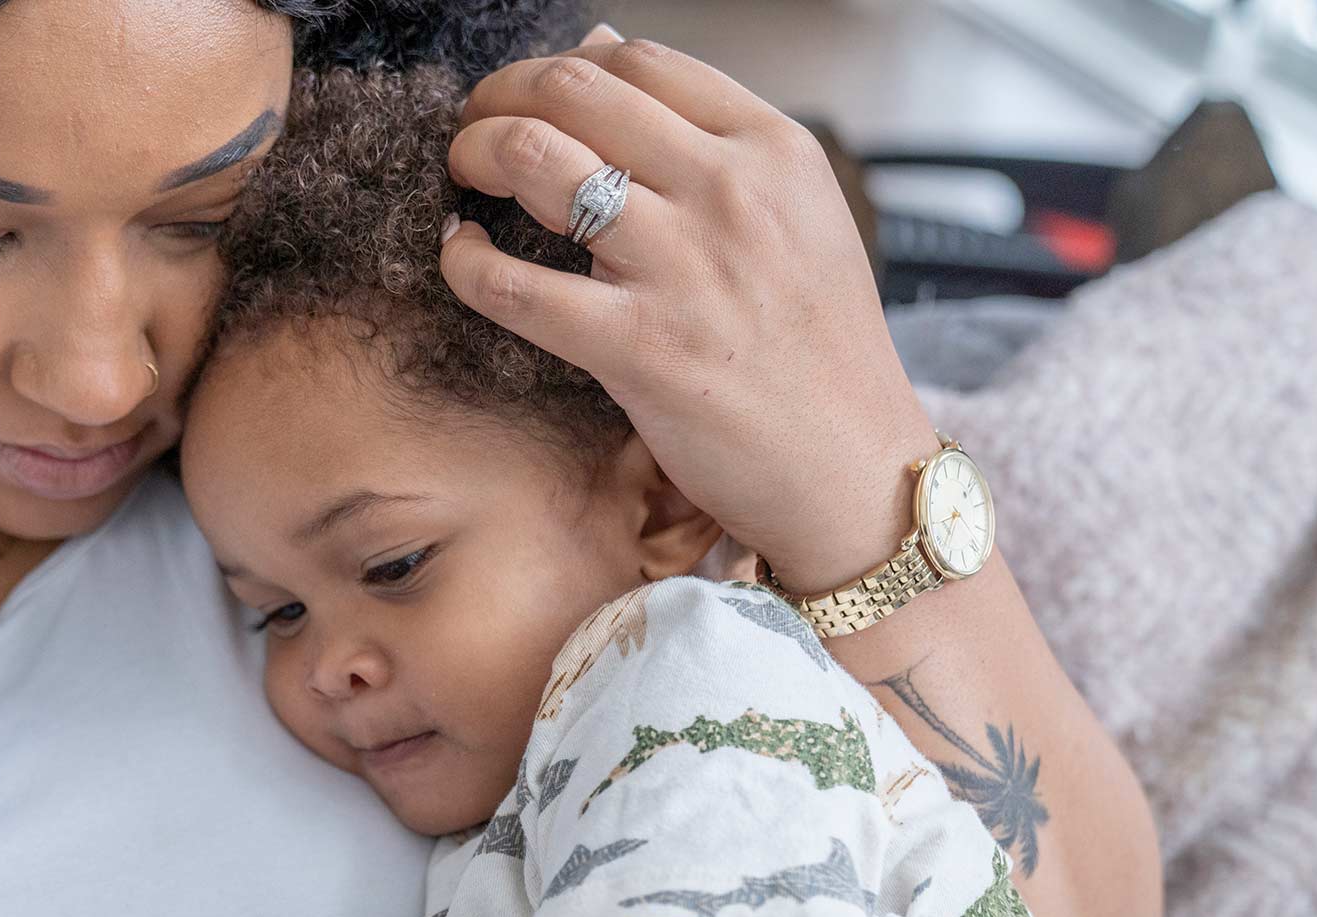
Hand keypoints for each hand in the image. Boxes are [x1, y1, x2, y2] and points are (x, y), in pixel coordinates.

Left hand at [441, 27, 939, 593]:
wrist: (856, 469)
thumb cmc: (819, 349)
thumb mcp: (794, 214)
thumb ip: (706, 135)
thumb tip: (602, 46)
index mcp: (771, 150)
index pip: (638, 63)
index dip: (561, 68)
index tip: (531, 97)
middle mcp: (728, 193)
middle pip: (574, 92)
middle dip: (500, 96)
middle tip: (476, 129)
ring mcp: (682, 269)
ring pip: (536, 161)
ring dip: (475, 154)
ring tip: (463, 177)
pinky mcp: (638, 349)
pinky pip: (516, 286)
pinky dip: (465, 261)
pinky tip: (460, 255)